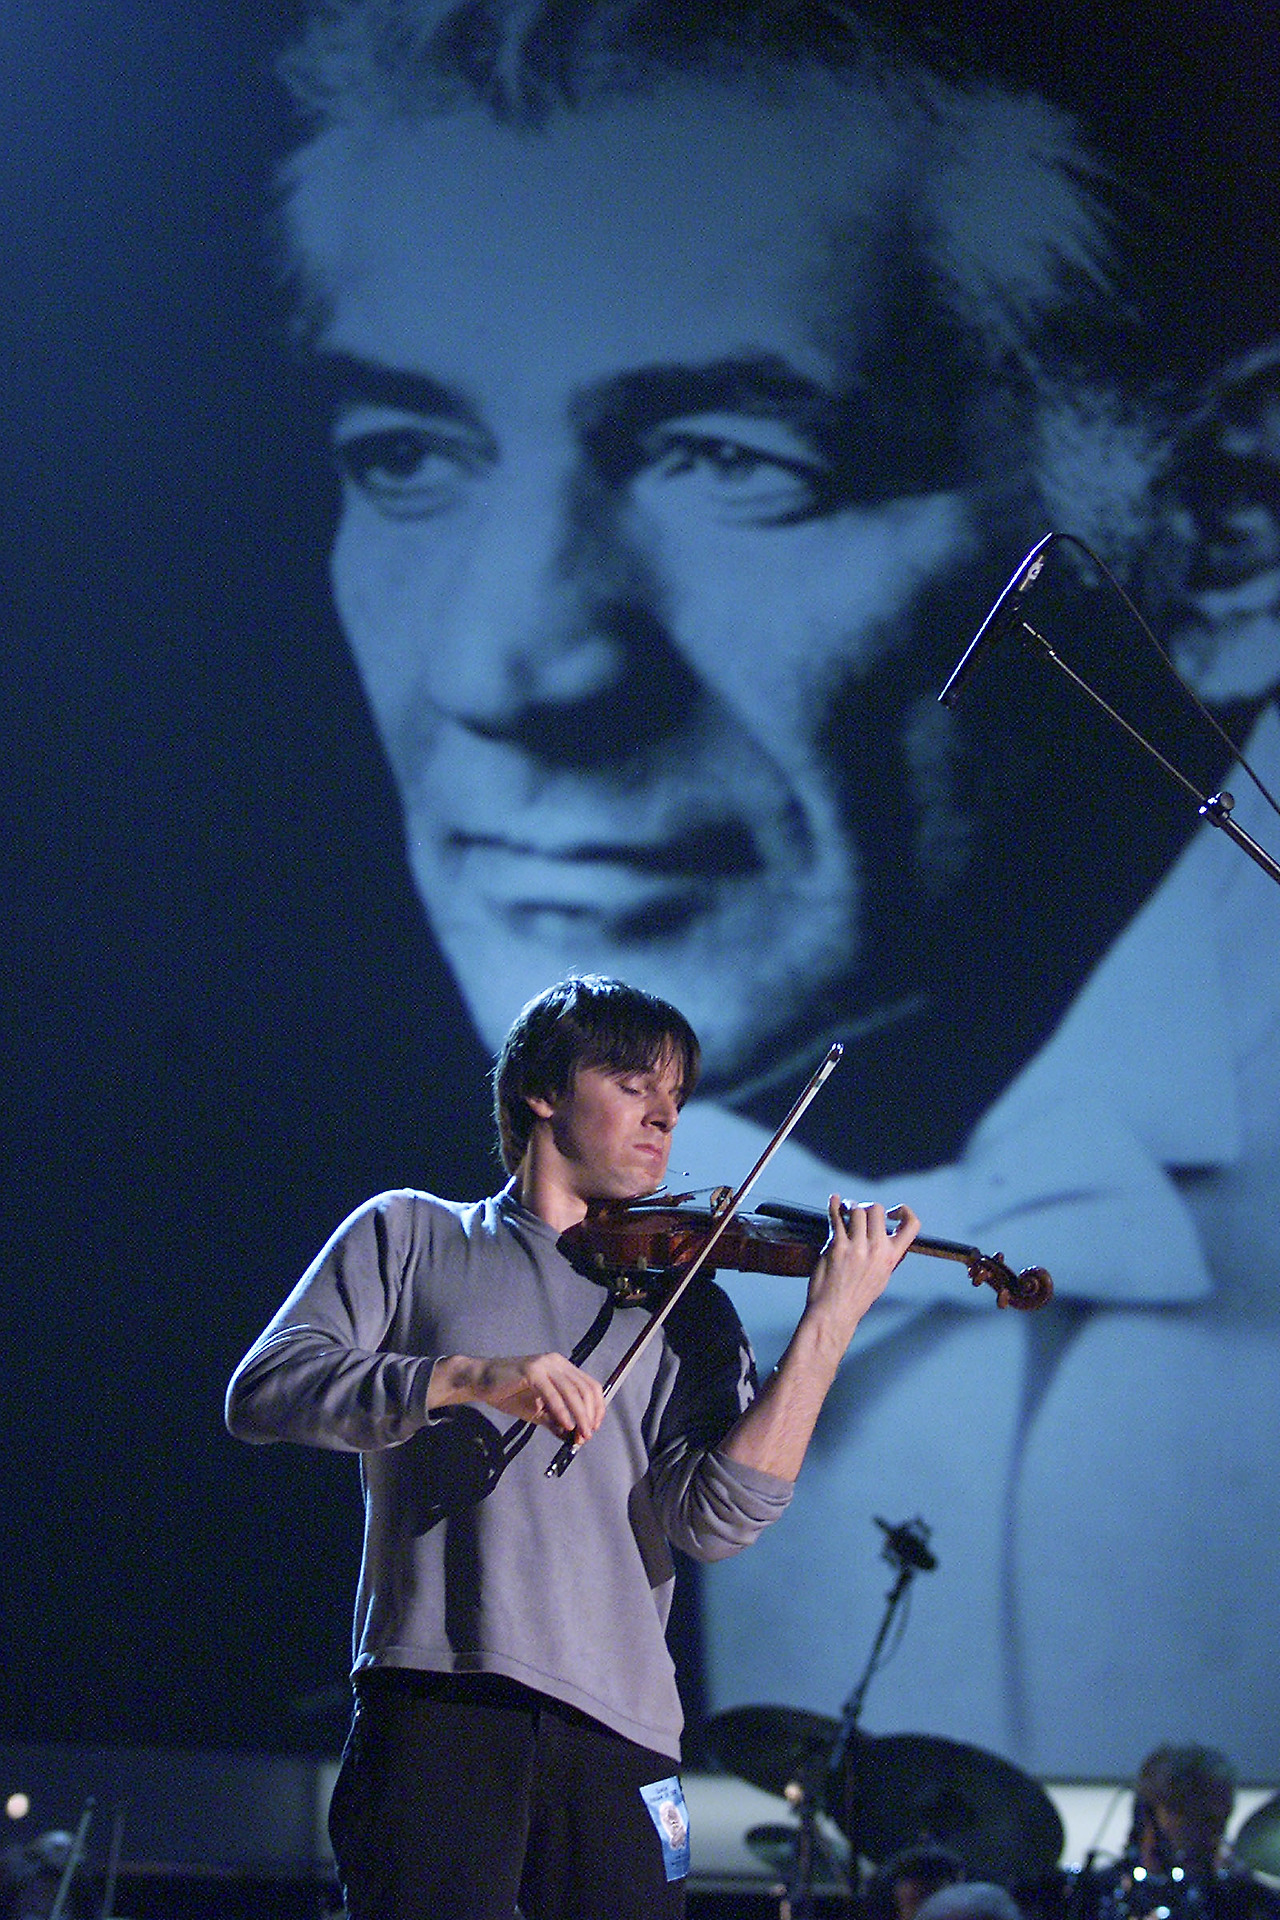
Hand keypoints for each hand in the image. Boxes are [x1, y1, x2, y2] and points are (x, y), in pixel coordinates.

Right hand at [430, 1351, 605, 1442]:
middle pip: (585, 1389)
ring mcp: (544, 1365)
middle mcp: (557, 1362)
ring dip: (579, 1416)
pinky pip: (553, 1394)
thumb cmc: (508, 1393)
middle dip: (590, 1415)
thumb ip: (556, 1420)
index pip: (590, 1386)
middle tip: (587, 1435)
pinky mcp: (532, 1372)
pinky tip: (565, 1424)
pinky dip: (562, 1411)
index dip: (597, 1408)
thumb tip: (573, 1437)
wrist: (480, 1381)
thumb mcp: (537, 1410)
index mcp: (562, 1367)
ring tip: (579, 1434)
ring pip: (572, 1391)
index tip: (594, 1427)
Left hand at [802, 1198, 919, 1361]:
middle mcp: (876, 1249)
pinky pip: (836, 1217)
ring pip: (856, 1210)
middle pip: (877, 1210)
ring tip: (845, 1209)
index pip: (911, 1226)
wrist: (835, 1311)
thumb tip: (886, 1237)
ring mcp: (856, 1246)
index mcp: (891, 1257)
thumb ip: (885, 1256)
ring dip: (849, 1206)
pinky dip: (834, 1205)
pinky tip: (834, 1200)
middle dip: (867, 1207)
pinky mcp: (837, 1246)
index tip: (892, 1212)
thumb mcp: (881, 1277)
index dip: (904, 1211)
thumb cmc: (856, 1297)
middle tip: (859, 1211)